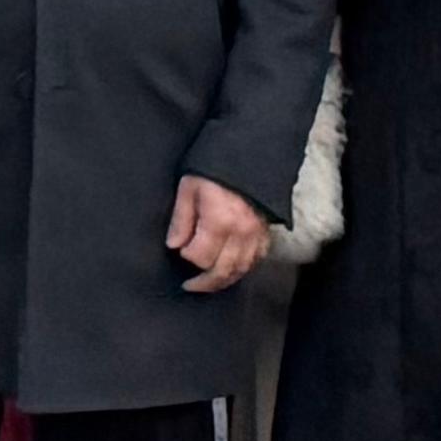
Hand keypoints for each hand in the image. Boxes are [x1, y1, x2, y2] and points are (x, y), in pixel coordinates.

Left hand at [165, 174, 267, 292]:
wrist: (251, 154)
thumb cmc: (214, 169)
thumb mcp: (189, 188)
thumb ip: (181, 220)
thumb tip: (174, 246)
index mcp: (219, 222)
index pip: (201, 256)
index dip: (187, 256)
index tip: (179, 250)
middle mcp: (241, 233)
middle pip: (223, 271)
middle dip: (205, 283)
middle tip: (191, 286)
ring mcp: (257, 235)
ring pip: (242, 269)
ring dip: (225, 280)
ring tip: (209, 282)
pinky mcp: (266, 233)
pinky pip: (256, 260)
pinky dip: (243, 268)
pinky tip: (231, 269)